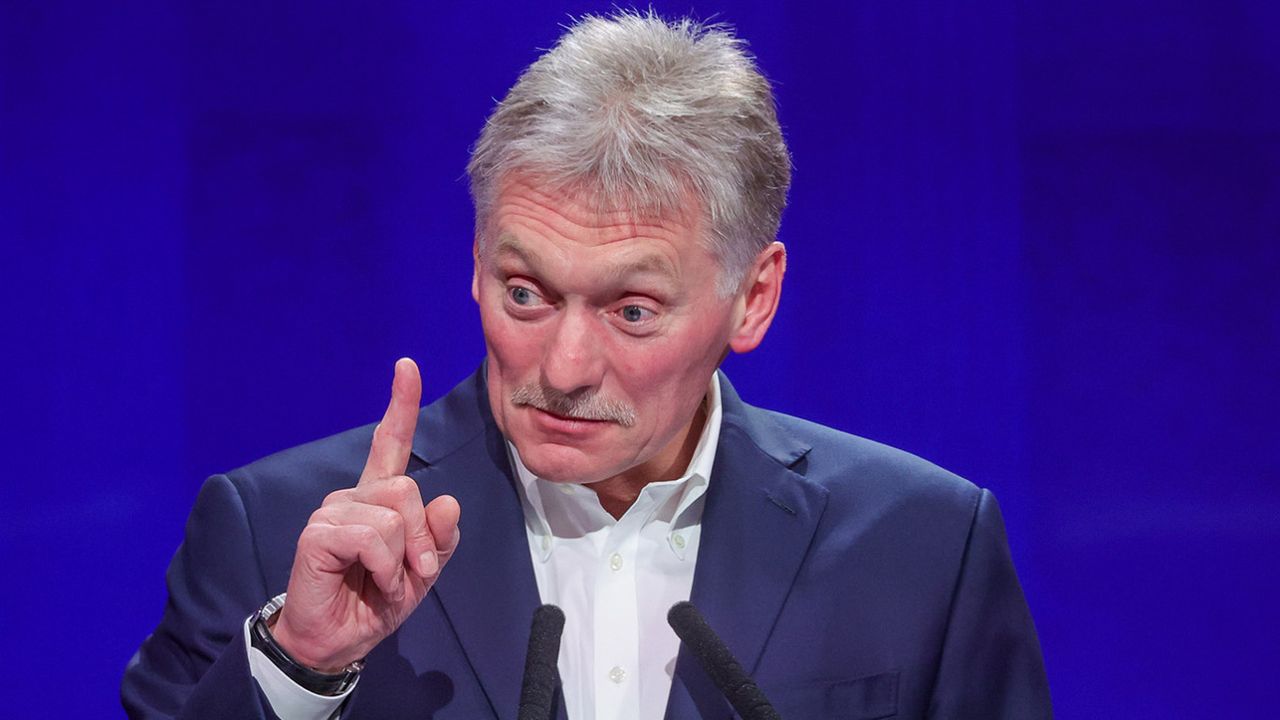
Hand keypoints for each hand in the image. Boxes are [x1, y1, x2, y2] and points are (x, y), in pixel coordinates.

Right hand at [272, 358, 460, 672]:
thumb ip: (440, 538)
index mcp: (379, 498)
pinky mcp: (318, 533)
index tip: (406, 366)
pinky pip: (373, 538)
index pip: (389, 442)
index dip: (400, 404)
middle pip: (409, 490)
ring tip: (383, 581)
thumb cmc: (377, 600)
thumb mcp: (424, 570)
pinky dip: (384, 568)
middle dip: (421, 537)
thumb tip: (448, 503)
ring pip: (394, 515)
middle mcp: (354, 496)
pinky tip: (368, 582)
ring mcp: (332, 511)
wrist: (340, 639)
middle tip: (410, 572)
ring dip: (402, 560)